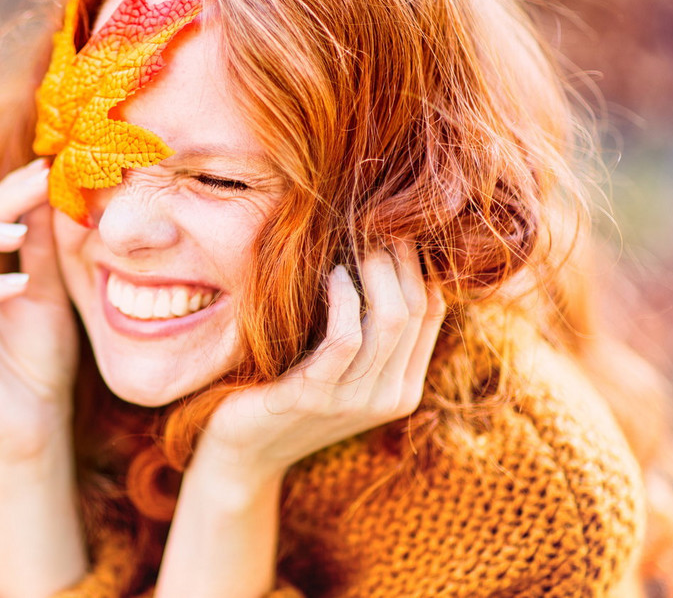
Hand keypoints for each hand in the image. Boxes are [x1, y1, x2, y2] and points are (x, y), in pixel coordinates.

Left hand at [195, 240, 446, 483]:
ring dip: (375, 268)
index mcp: (403, 388)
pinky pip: (346, 338)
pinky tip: (332, 274)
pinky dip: (344, 298)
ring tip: (354, 238)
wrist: (240, 451)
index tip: (391, 224)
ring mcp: (354, 401)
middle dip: (398, 256)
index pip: (432, 309)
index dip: (417, 260)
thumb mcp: (336, 362)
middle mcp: (390, 397)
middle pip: (417, 308)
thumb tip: (380, 252)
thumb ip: (364, 327)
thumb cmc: (284, 391)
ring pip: (391, 319)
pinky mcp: (314, 396)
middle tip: (373, 220)